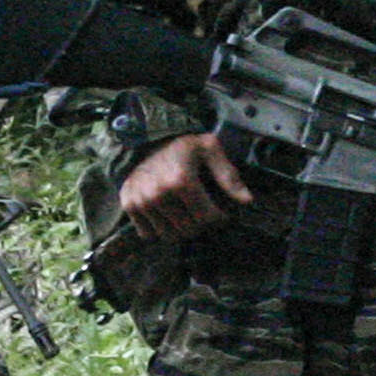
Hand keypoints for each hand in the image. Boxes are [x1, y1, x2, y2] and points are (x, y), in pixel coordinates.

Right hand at [120, 132, 252, 241]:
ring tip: (185, 212)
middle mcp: (159, 193)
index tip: (220, 212)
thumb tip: (247, 201)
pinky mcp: (129, 205)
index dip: (218, 218)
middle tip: (202, 211)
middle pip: (189, 229)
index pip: (206, 218)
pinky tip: (166, 214)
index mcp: (181, 180)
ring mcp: (141, 201)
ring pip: (169, 235)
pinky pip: (148, 235)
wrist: (145, 139)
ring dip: (180, 228)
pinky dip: (158, 229)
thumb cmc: (182, 146)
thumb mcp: (210, 150)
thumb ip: (228, 175)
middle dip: (201, 224)